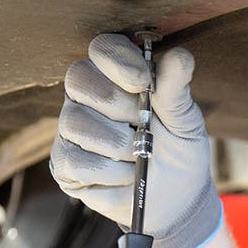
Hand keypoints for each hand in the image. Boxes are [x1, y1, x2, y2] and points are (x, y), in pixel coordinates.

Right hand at [50, 34, 222, 247]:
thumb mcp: (184, 120)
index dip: (120, 62)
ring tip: (139, 156)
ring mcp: (70, 129)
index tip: (145, 83)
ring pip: (77, 123)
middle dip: (120, 107)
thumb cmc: (178, 151)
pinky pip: (77, 161)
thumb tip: (180, 56)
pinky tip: (125, 176)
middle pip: (80, 79)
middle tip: (145, 126)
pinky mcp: (63, 163)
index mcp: (115, 75)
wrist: (175, 199)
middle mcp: (86, 96)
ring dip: (120, 146)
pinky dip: (111, 173)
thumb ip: (176, 89)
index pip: (102, 48)